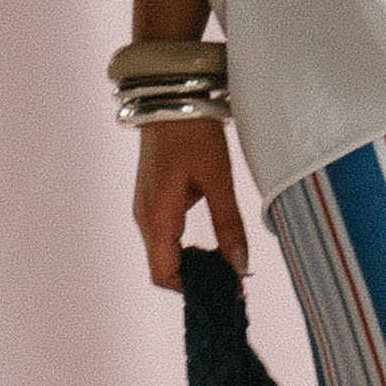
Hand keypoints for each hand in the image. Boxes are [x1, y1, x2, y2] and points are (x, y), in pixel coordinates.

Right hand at [134, 112, 247, 291]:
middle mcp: (145, 218)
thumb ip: (229, 225)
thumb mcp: (218, 179)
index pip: (164, 275)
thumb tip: (240, 267)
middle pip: (163, 267)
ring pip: (163, 251)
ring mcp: (145, 206)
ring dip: (191, 262)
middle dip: (194, 278)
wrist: (170, 96)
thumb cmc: (193, 134)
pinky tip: (212, 237)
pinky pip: (164, 234)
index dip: (192, 289)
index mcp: (157, 218)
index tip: (225, 287)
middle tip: (232, 275)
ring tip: (227, 259)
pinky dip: (185, 245)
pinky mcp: (151, 196)